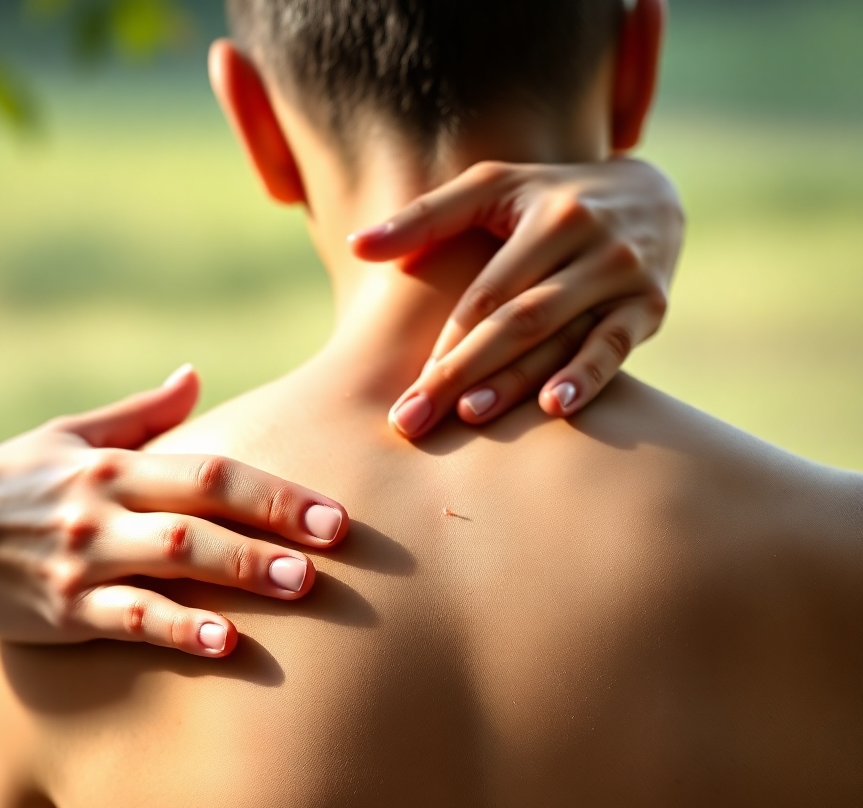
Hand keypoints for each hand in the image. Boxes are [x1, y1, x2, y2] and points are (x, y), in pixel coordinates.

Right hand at [0, 367, 346, 655]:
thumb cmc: (16, 480)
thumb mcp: (70, 434)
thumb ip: (139, 412)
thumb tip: (193, 374)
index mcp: (117, 466)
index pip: (210, 471)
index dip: (274, 491)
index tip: (333, 512)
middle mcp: (106, 508)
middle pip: (201, 513)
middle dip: (272, 527)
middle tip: (336, 544)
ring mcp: (84, 559)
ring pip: (171, 562)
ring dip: (237, 574)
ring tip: (298, 587)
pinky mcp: (62, 609)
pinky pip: (127, 619)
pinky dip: (176, 629)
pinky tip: (223, 643)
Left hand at [349, 158, 683, 435]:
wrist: (651, 196)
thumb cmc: (549, 197)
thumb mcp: (494, 188)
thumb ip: (427, 217)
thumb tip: (355, 245)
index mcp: (548, 214)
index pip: (486, 291)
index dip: (446, 340)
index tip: (407, 387)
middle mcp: (591, 243)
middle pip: (516, 320)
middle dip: (461, 373)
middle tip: (414, 419)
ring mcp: (624, 277)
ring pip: (560, 337)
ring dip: (514, 381)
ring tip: (470, 417)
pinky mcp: (651, 307)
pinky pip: (615, 348)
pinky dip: (586, 377)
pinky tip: (552, 407)